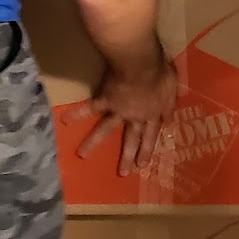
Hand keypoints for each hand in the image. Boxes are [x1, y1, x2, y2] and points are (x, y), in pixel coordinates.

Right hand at [72, 59, 178, 175]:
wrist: (142, 65)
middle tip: (122, 173)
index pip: (152, 135)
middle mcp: (135, 116)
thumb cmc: (160, 74)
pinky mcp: (106, 100)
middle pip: (131, 139)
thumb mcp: (173, 89)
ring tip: (81, 155)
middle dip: (127, 156)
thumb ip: (170, 104)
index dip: (147, 149)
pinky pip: (91, 107)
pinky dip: (78, 113)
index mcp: (153, 113)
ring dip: (92, 142)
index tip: (142, 165)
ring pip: (106, 129)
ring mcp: (119, 110)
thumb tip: (169, 119)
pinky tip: (65, 120)